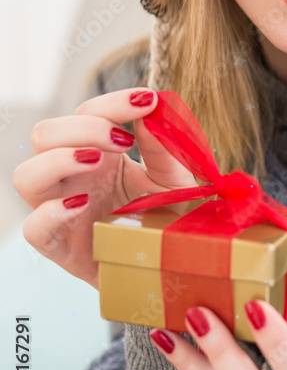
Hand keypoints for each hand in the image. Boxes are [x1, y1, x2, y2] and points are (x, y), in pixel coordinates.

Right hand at [12, 88, 197, 288]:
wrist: (176, 269)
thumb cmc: (171, 221)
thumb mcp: (177, 180)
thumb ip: (165, 148)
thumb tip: (153, 112)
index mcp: (100, 154)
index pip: (86, 113)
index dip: (111, 101)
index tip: (146, 101)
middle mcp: (74, 178)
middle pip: (45, 133)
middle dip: (83, 126)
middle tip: (122, 140)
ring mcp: (62, 211)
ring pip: (26, 175)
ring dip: (60, 159)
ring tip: (99, 161)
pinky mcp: (62, 248)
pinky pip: (33, 229)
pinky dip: (51, 212)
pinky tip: (82, 204)